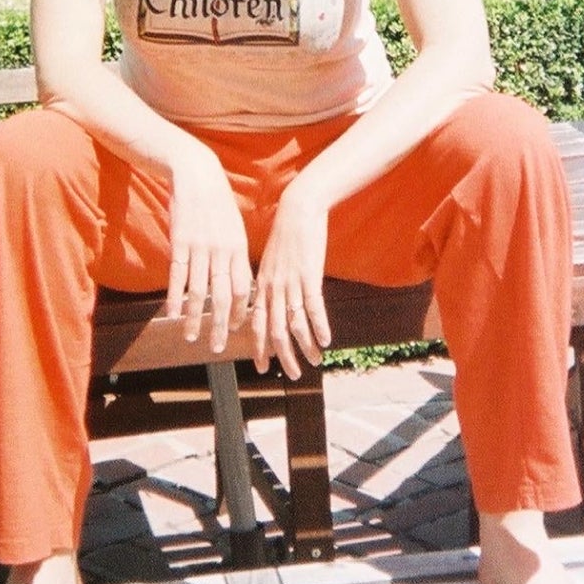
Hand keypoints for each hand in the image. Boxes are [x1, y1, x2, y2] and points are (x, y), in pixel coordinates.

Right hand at [164, 152, 252, 356]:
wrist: (196, 174)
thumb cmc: (216, 204)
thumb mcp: (233, 228)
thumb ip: (235, 256)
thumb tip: (239, 282)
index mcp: (237, 249)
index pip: (243, 289)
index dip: (239, 312)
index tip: (236, 329)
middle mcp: (221, 251)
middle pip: (222, 296)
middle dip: (220, 325)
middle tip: (217, 348)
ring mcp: (199, 247)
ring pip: (199, 291)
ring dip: (195, 318)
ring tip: (192, 337)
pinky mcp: (179, 242)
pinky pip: (177, 275)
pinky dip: (175, 297)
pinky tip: (173, 313)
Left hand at [246, 195, 331, 379]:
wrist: (298, 209)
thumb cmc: (287, 233)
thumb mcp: (272, 260)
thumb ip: (270, 282)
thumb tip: (272, 298)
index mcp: (262, 285)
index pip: (256, 323)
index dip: (260, 347)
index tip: (263, 367)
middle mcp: (273, 288)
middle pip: (274, 331)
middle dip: (284, 356)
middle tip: (294, 374)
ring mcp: (290, 283)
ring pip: (294, 324)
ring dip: (305, 347)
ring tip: (314, 362)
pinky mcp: (309, 276)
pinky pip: (313, 308)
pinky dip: (319, 327)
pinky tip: (326, 341)